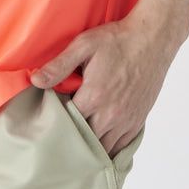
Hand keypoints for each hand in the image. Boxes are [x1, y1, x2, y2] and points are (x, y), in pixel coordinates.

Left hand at [30, 15, 176, 156]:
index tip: (48, 120)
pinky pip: (121, 147)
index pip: (66, 125)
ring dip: (89, 148)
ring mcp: (126, 121)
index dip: (55, 124)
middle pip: (84, 143)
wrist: (152, 38)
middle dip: (70, 141)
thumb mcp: (84, 45)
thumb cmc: (117, 40)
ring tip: (76, 143)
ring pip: (103, 149)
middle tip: (58, 136)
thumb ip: (59, 65)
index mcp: (94, 96)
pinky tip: (99, 144)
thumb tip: (35, 81)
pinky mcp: (138, 121)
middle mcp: (110, 115)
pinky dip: (109, 149)